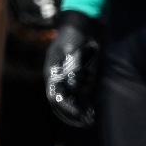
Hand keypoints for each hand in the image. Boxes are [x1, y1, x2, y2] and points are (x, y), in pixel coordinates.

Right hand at [44, 10, 101, 127]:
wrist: (82, 24)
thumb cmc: (74, 36)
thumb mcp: (73, 49)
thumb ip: (73, 67)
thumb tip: (73, 86)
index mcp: (53, 72)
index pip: (56, 95)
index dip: (66, 107)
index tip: (78, 114)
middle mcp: (59, 77)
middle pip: (63, 100)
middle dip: (73, 112)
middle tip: (86, 121)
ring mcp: (69, 77)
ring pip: (72, 99)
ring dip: (80, 109)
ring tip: (90, 119)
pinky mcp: (79, 75)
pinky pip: (81, 92)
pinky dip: (86, 101)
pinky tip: (92, 110)